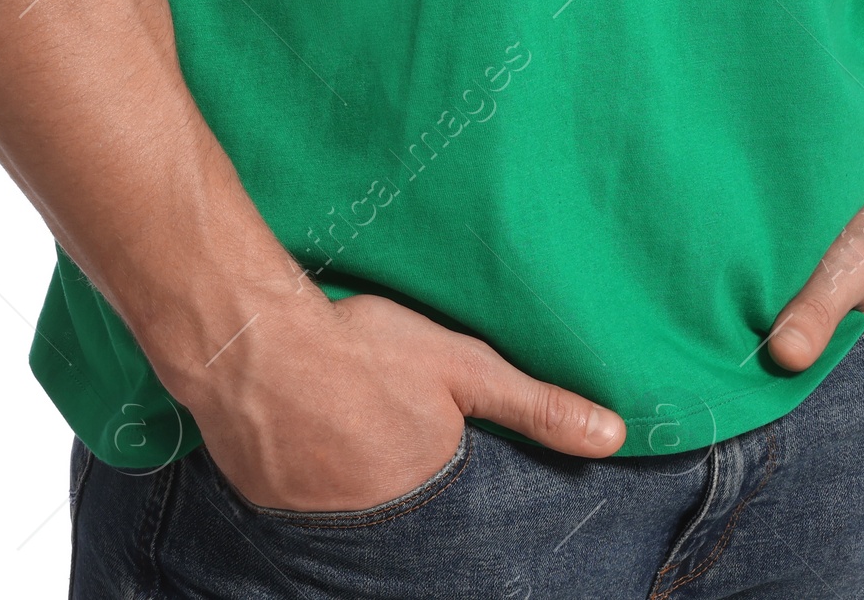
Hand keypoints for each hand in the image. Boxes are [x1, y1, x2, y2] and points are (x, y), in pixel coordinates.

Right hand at [177, 290, 624, 510]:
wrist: (251, 342)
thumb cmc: (362, 348)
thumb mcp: (462, 367)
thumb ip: (536, 405)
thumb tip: (612, 438)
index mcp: (428, 492)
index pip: (455, 504)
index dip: (444, 466)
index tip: (428, 436)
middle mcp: (375, 522)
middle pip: (398, 503)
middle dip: (395, 469)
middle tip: (378, 420)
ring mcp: (314, 520)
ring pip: (346, 504)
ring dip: (348, 474)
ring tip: (343, 422)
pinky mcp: (264, 502)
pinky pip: (296, 498)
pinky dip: (302, 469)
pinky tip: (300, 427)